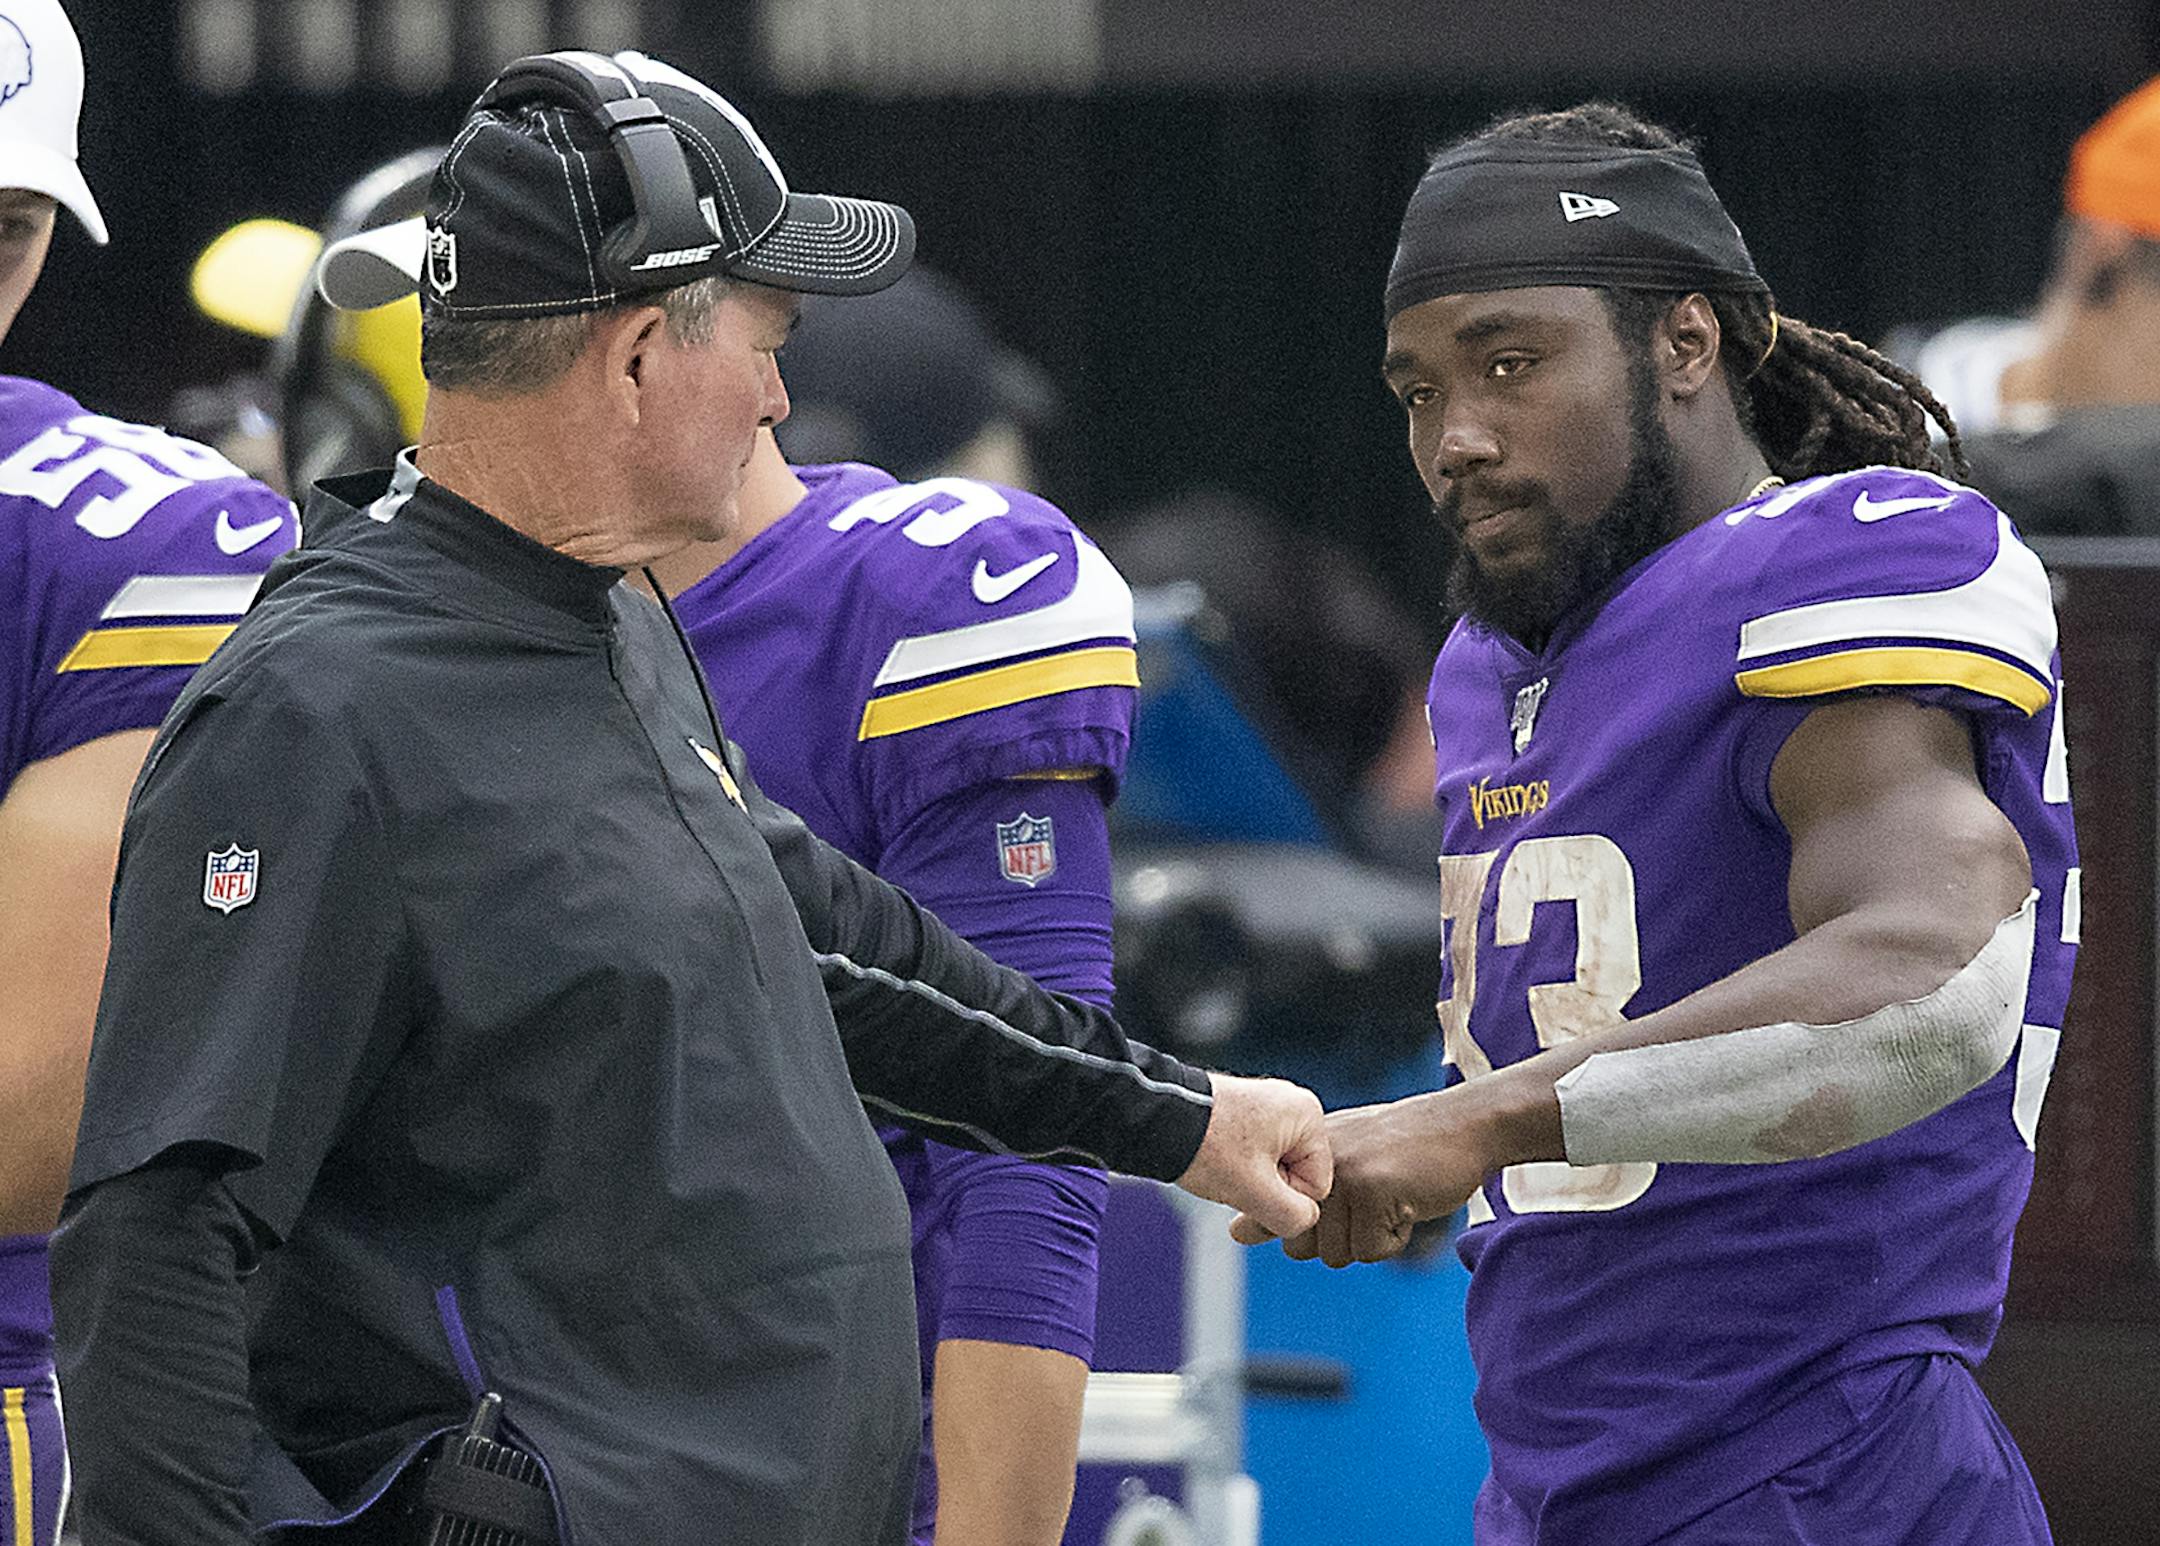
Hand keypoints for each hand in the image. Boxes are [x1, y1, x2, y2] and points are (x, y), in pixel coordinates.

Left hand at [1174, 1074, 1330, 1240]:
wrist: (1155, 1117)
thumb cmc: (1205, 1147)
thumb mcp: (1255, 1191)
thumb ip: (1293, 1216)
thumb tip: (1304, 1222)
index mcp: (1309, 1114)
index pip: (1317, 1185)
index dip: (1284, 1199)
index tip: (1249, 1184)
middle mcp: (1293, 1105)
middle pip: (1297, 1176)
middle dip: (1266, 1190)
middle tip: (1232, 1177)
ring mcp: (1268, 1108)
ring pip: (1274, 1170)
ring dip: (1250, 1182)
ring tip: (1222, 1167)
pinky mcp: (1244, 1115)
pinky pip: (1255, 1156)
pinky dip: (1237, 1168)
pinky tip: (1216, 1162)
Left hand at [1230, 1086, 1497, 1265]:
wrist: (1464, 1125)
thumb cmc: (1404, 1149)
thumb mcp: (1341, 1163)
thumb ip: (1289, 1196)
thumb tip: (1234, 1233)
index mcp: (1302, 1150)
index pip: (1272, 1212)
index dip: (1300, 1225)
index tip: (1336, 1203)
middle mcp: (1314, 1160)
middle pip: (1301, 1246)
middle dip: (1339, 1237)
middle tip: (1371, 1200)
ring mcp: (1342, 1173)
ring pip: (1338, 1253)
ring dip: (1371, 1237)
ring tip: (1392, 1196)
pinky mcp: (1373, 1190)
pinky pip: (1373, 1250)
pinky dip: (1396, 1238)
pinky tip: (1409, 1202)